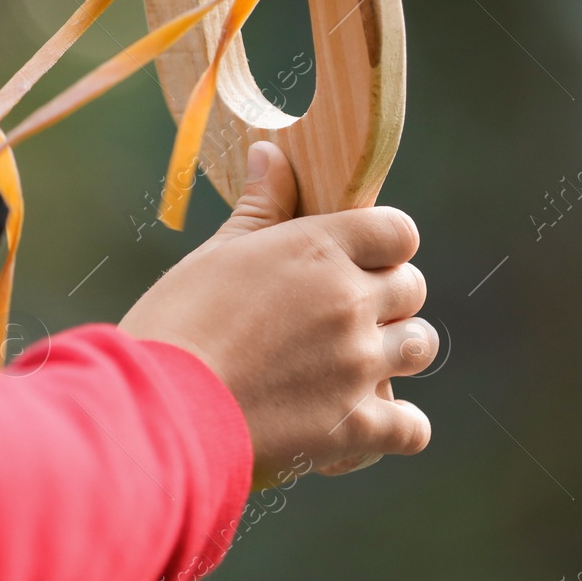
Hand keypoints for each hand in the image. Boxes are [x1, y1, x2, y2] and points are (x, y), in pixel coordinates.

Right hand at [120, 142, 434, 486]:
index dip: (383, 244)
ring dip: (398, 350)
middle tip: (347, 313)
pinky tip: (371, 421)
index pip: (398, 231)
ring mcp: (358, 365)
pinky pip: (412, 427)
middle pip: (412, 288)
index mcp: (321, 249)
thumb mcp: (217, 254)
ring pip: (420, 346)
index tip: (359, 258)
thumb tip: (271, 154)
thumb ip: (260, 206)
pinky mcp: (353, 425)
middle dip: (387, 297)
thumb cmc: (177, 323)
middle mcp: (351, 302)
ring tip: (361, 361)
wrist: (161, 409)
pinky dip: (399, 426)